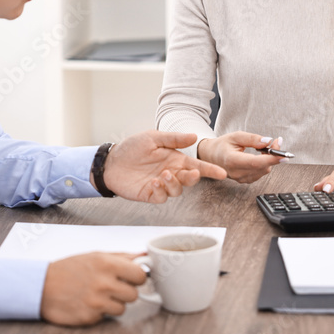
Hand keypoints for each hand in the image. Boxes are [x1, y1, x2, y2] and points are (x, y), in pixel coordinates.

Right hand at [40, 252, 146, 324]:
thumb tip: (144, 256)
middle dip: (125, 292)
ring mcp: (97, 302)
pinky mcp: (90, 317)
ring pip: (123, 308)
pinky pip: (107, 317)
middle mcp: (103, 283)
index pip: (140, 275)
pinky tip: (88, 303)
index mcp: (107, 264)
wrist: (41, 287)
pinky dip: (100, 312)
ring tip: (98, 295)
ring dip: (113, 303)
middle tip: (112, 287)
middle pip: (134, 295)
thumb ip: (121, 257)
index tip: (130, 278)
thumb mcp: (94, 256)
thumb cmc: (68, 269)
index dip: (137, 278)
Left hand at [100, 131, 226, 202]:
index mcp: (174, 159)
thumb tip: (193, 136)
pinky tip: (153, 182)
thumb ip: (173, 139)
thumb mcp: (152, 138)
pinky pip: (162, 197)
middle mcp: (171, 172)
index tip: (222, 173)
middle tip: (190, 172)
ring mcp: (161, 185)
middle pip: (190, 180)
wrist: (111, 162)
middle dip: (193, 178)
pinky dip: (161, 190)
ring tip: (163, 175)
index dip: (210, 170)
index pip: (196, 165)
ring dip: (174, 184)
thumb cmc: (131, 148)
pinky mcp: (150, 194)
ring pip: (178, 190)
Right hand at [196, 132, 284, 183]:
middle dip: (274, 155)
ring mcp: (240, 178)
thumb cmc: (222, 145)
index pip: (255, 162)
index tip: (283, 155)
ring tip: (266, 148)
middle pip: (262, 167)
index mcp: (232, 160)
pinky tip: (261, 156)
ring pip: (263, 171)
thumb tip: (268, 141)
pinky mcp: (244, 180)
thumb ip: (252, 138)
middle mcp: (236, 172)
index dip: (271, 159)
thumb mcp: (235, 136)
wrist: (211, 156)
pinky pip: (260, 173)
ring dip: (269, 160)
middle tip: (277, 142)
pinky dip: (264, 165)